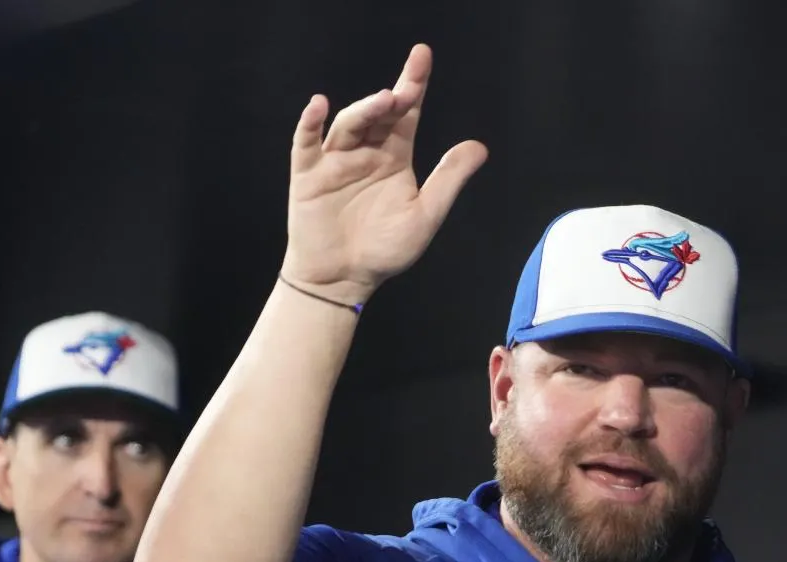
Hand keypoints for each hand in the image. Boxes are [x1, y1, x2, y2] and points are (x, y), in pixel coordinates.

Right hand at [280, 44, 487, 301]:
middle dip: (392, 98)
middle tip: (406, 89)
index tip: (422, 58)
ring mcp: (335, 161)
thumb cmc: (385, 250)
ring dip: (364, 110)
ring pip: (349, 125)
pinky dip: (310, 123)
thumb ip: (449, 179)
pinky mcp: (308, 175)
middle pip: (378, 115)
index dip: (414, 85)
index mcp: (394, 157)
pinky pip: (306, 143)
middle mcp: (365, 153)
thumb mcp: (425, 214)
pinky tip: (319, 105)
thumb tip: (479, 146)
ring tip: (383, 102)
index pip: (407, 114)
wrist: (344, 279)